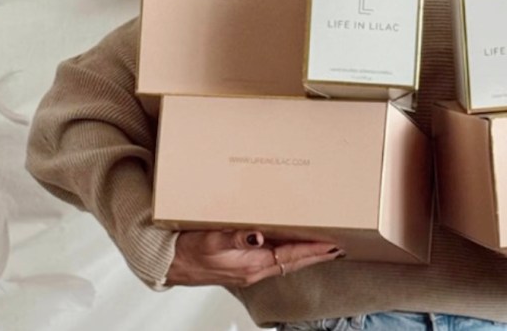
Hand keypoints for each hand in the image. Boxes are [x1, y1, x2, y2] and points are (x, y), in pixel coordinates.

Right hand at [164, 230, 344, 286]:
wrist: (168, 263)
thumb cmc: (187, 252)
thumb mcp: (210, 241)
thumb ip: (234, 239)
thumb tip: (257, 236)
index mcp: (252, 265)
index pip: (292, 257)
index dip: (314, 250)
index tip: (333, 245)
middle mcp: (255, 269)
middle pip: (295, 262)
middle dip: (317, 254)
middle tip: (338, 246)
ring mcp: (250, 268)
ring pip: (286, 261)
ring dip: (304, 254)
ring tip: (322, 245)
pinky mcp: (243, 264)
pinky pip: (273, 259)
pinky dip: (288, 252)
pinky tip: (291, 244)